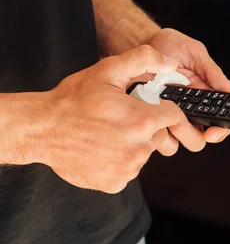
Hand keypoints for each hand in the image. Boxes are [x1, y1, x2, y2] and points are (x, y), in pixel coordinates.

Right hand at [41, 45, 208, 193]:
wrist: (41, 130)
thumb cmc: (73, 100)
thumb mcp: (107, 70)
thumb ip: (143, 60)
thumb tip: (171, 63)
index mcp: (142, 121)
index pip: (173, 116)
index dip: (159, 109)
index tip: (143, 107)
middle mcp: (139, 148)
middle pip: (159, 136)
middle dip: (145, 127)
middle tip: (119, 120)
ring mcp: (128, 169)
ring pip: (143, 154)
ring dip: (132, 145)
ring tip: (107, 134)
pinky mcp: (116, 183)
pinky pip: (128, 171)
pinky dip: (118, 162)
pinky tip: (101, 150)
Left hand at [146, 28, 229, 142]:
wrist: (139, 43)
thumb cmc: (168, 46)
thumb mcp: (194, 53)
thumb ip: (212, 71)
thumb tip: (229, 89)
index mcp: (205, 97)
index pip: (220, 122)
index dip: (220, 131)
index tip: (212, 131)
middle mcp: (188, 111)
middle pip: (197, 139)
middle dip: (192, 135)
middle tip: (182, 119)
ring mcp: (168, 116)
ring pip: (175, 143)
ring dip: (171, 131)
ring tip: (164, 111)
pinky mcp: (150, 117)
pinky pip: (155, 135)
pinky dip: (153, 127)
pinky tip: (149, 110)